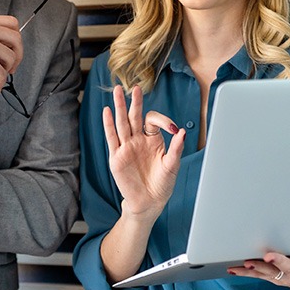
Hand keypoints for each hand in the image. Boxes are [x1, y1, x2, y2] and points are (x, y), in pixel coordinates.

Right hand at [104, 85, 185, 219]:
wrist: (149, 202)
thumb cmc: (162, 184)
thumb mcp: (172, 165)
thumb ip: (176, 148)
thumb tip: (182, 131)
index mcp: (152, 140)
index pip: (152, 120)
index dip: (162, 120)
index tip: (172, 129)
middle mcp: (138, 140)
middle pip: (134, 116)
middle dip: (134, 102)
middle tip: (134, 87)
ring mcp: (126, 147)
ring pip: (121, 123)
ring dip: (119, 107)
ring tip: (117, 91)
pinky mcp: (116, 157)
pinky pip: (112, 138)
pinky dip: (109, 124)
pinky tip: (107, 111)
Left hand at [228, 222, 289, 289]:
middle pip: (289, 268)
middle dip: (278, 262)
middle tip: (267, 255)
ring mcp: (285, 278)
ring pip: (269, 274)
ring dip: (256, 269)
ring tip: (245, 262)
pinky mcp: (274, 278)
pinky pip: (258, 276)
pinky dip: (245, 272)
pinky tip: (233, 267)